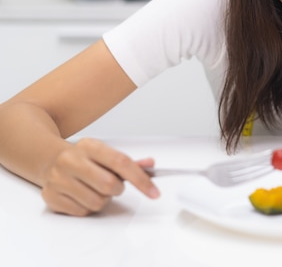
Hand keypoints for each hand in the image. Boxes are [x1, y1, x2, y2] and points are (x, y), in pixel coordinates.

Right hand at [41, 138, 159, 215]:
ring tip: (95, 189)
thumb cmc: (84, 159)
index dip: (141, 179)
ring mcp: (58, 179)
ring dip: (103, 200)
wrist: (50, 161)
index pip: (121, 162)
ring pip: (97, 202)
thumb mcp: (105, 154)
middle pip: (109, 185)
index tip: (154, 192)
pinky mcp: (51, 197)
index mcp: (89, 146)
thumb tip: (150, 165)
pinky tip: (82, 195)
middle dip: (117, 189)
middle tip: (113, 185)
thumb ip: (128, 162)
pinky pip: (82, 212)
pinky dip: (88, 207)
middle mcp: (71, 160)